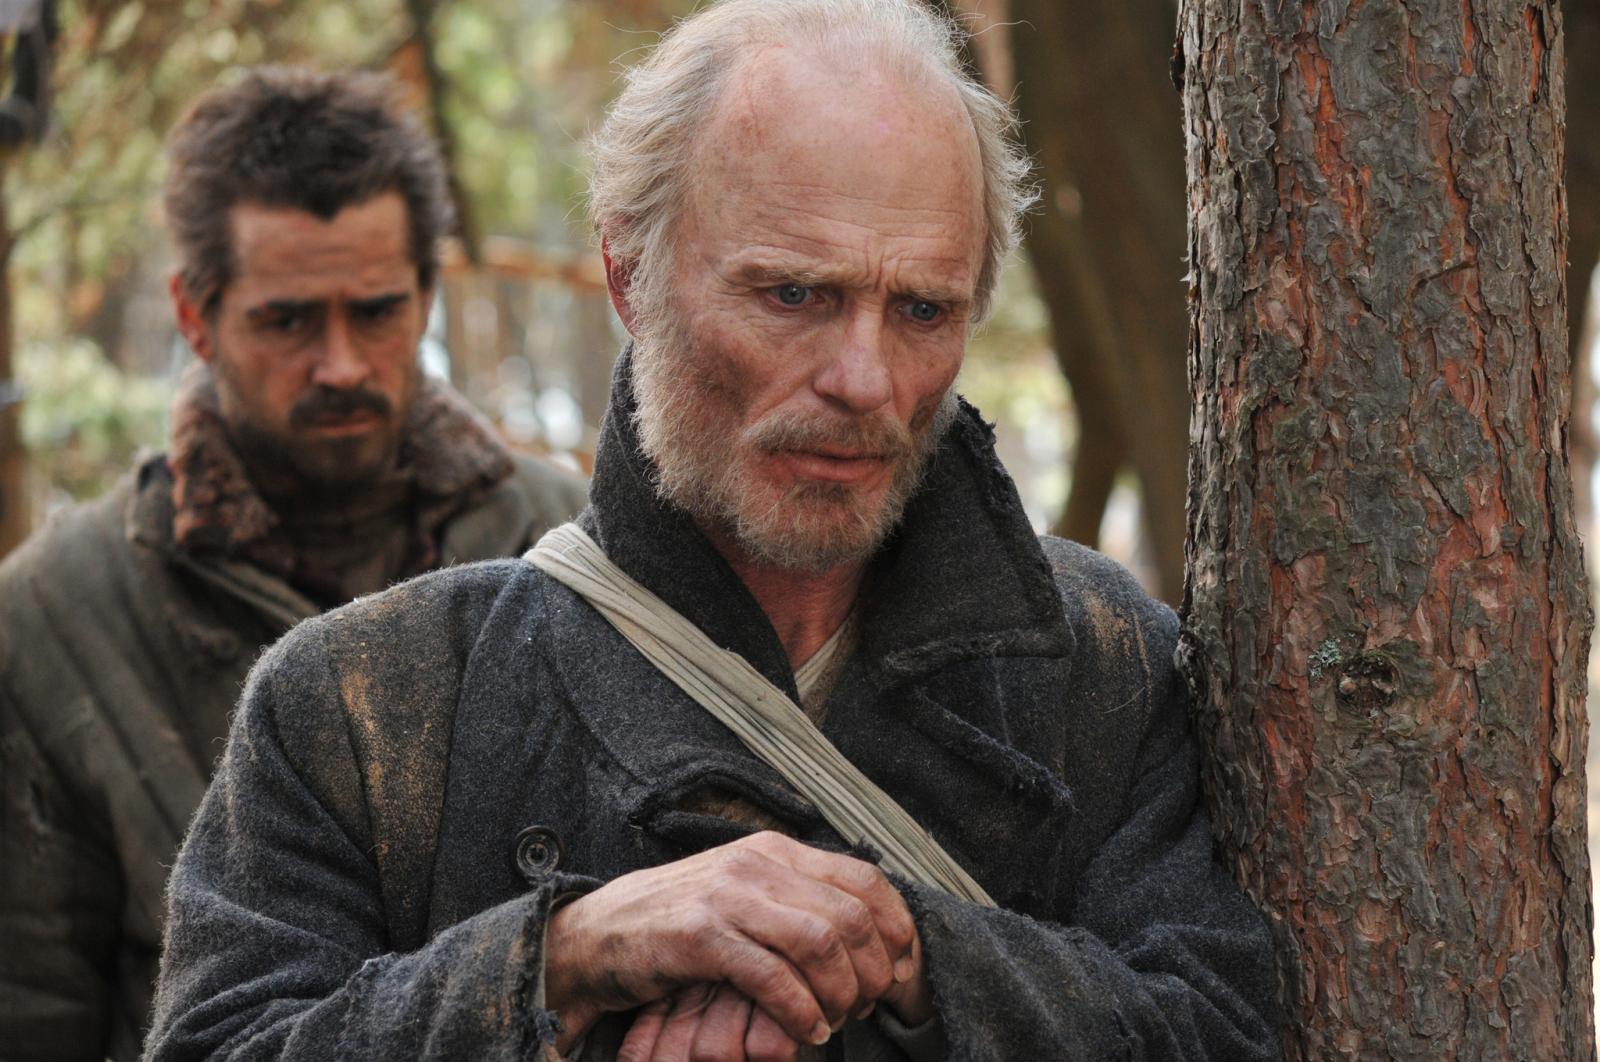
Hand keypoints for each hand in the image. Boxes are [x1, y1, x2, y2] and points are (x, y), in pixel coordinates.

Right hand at [544, 831, 919, 1050]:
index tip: (901, 971)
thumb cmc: (678, 924)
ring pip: (820, 943)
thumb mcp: (745, 896)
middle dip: (873, 971)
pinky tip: (807, 1031)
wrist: (595, 935)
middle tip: (868, 1006)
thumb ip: (798, 904)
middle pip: (851, 916)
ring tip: (836, 1021)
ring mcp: (728, 897)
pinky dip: (801, 1011)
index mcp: (776, 851)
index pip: (865, 878)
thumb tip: (870, 938)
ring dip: (841, 994)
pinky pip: (773, 976)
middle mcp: (757, 865)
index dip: (896, 928)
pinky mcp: (700, 936)